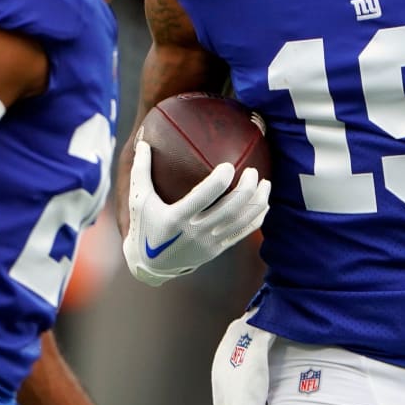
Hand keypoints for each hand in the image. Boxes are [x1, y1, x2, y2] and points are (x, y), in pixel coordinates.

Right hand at [123, 139, 268, 286]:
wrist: (150, 265)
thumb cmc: (145, 225)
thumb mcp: (138, 199)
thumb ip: (141, 170)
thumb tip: (143, 139)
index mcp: (176, 218)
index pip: (202, 198)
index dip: (219, 182)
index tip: (229, 165)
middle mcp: (194, 233)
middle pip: (228, 210)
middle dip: (245, 190)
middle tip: (253, 171)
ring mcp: (208, 244)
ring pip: (240, 223)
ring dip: (256, 203)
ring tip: (265, 183)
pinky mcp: (217, 250)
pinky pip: (242, 234)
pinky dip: (256, 218)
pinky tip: (264, 203)